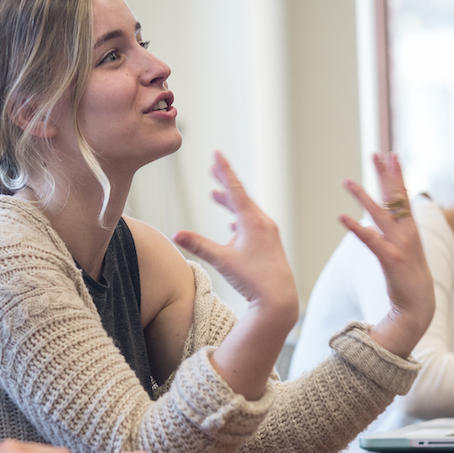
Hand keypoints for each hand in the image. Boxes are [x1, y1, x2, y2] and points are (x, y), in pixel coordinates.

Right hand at [171, 152, 298, 321]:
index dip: (224, 171)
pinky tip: (233, 225)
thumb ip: (198, 245)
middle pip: (241, 196)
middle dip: (225, 182)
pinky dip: (239, 218)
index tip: (216, 154)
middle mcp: (263, 223)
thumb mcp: (222, 260)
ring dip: (231, 201)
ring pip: (246, 210)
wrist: (279, 298)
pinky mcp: (269, 244)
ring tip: (217, 194)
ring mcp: (268, 233)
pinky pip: (252, 224)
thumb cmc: (253, 279)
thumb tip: (174, 233)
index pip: (235, 189)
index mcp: (253, 221)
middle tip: (213, 167)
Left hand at [340, 153, 434, 358]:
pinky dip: (355, 227)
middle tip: (375, 154)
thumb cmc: (408, 279)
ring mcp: (400, 245)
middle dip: (385, 175)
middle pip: (395, 198)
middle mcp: (408, 233)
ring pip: (380, 214)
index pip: (404, 196)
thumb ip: (397, 233)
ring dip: (362, 196)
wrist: (419, 306)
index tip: (391, 156)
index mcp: (411, 230)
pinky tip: (341, 217)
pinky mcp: (391, 259)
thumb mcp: (405, 251)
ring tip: (346, 181)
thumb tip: (386, 219)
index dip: (396, 175)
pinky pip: (370, 239)